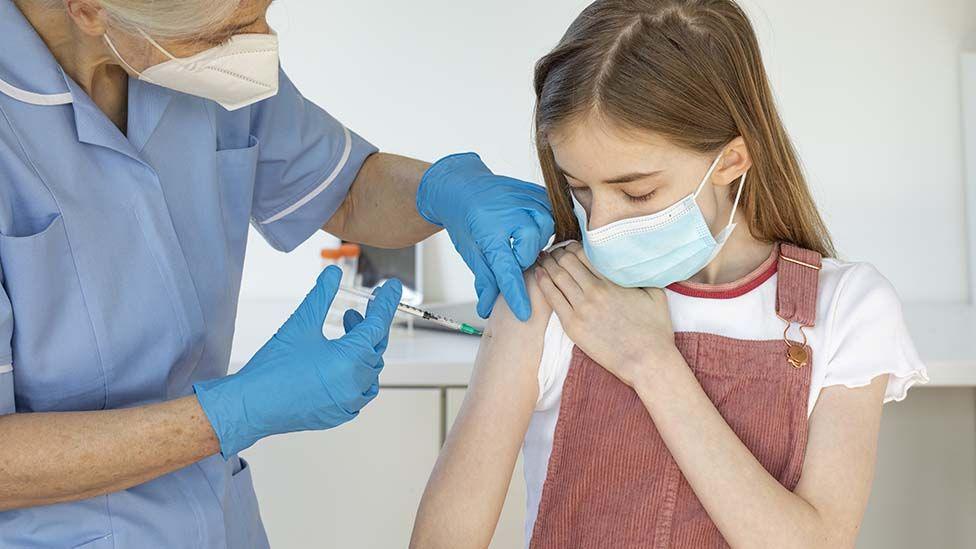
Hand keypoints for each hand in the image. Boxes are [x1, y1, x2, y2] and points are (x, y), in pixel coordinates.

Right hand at [194, 266, 401, 456]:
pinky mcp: (339, 414)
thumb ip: (322, 295)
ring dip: (362, 349)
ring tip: (345, 332)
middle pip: (375, 347)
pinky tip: (340, 361)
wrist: (250, 406)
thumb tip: (334, 273)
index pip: (378, 324)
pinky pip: (360, 390)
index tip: (393, 288)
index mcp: (350, 360)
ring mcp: (349, 402)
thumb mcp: (300, 323)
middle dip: (368, 326)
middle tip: (354, 312)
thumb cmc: (272, 368)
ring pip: (370, 370)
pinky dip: (357, 373)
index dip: (386, 303)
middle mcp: (355, 384)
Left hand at [417, 153, 554, 320]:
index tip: (525, 313)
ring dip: (532, 241)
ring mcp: (526, 201)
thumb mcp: (469, 251)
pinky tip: (529, 224)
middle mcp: (512, 215)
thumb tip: (487, 308)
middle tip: (507, 251)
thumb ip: (484, 279)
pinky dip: (542, 223)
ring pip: (545, 233)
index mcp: (490, 232)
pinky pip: (551, 214)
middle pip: (531, 253)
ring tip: (517, 236)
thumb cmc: (464, 218)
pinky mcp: (535, 193)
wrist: (461, 185)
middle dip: (520, 259)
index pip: (508, 272)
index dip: (516, 295)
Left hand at [535, 242, 677, 387]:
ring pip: (557, 277)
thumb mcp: (655, 293)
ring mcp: (582, 309)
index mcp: (613, 281)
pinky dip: (543, 284)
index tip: (570, 247)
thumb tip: (634, 261)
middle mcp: (595, 291)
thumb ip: (641, 274)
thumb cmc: (655, 330)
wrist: (647, 361)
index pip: (584, 253)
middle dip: (558, 254)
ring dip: (548, 265)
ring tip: (542, 260)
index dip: (573, 247)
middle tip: (554, 253)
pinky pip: (552, 299)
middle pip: (567, 262)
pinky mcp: (573, 327)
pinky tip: (538, 275)